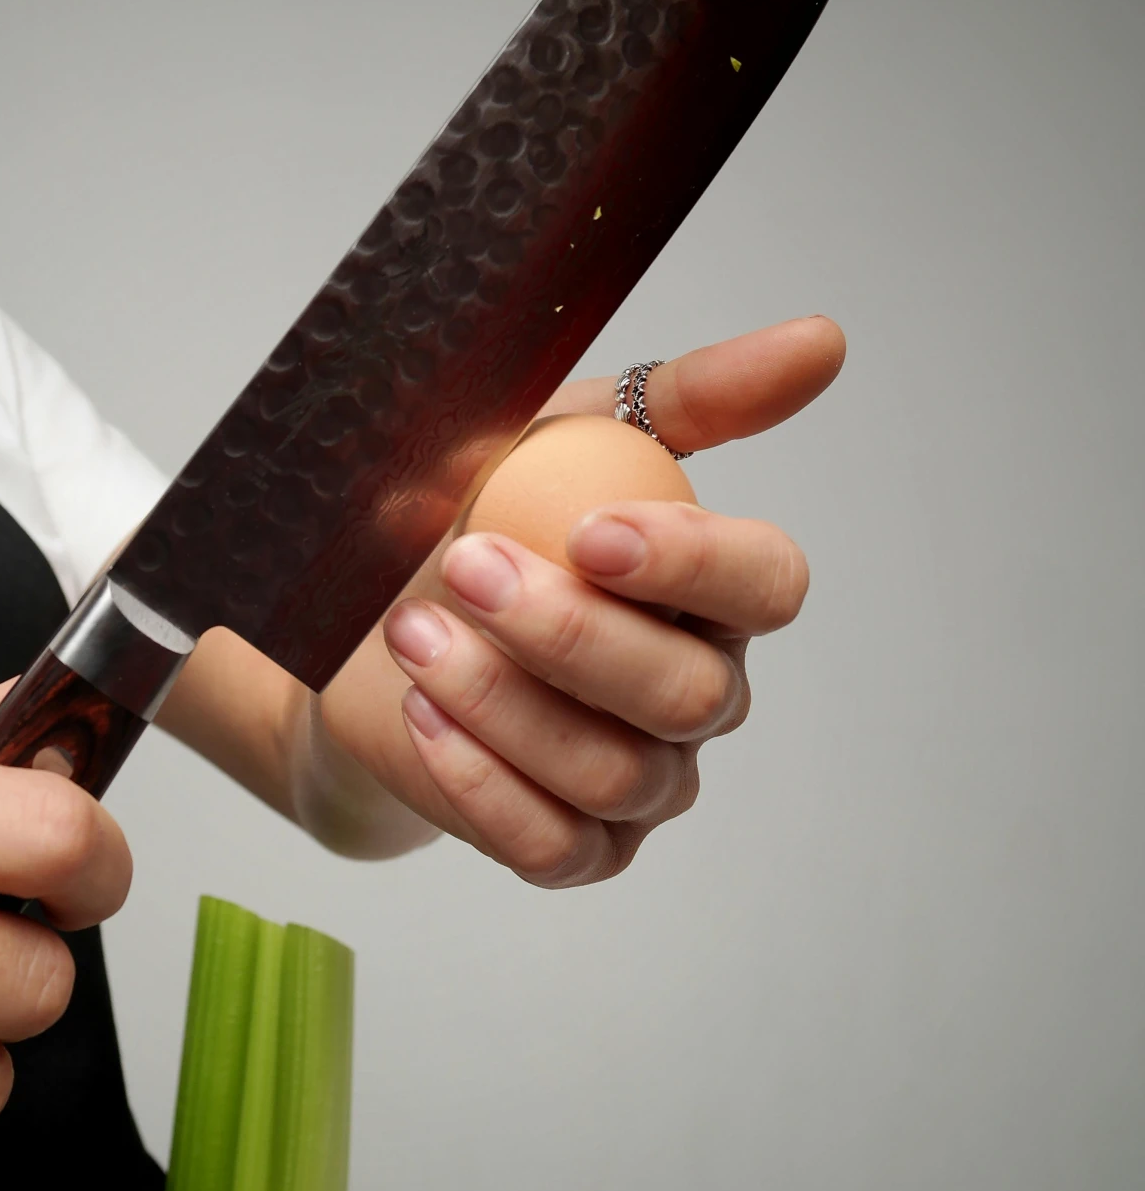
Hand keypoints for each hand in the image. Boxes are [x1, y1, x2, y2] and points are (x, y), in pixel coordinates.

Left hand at [312, 316, 843, 883]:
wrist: (370, 624)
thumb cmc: (486, 520)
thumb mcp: (569, 435)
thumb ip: (691, 397)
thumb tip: (820, 341)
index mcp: (717, 594)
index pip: (767, 586)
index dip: (693, 564)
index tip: (591, 532)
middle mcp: (700, 694)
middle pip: (684, 692)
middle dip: (567, 632)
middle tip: (464, 563)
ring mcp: (642, 782)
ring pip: (611, 770)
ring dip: (502, 699)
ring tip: (411, 630)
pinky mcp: (574, 848)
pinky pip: (553, 845)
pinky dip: (481, 782)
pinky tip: (422, 715)